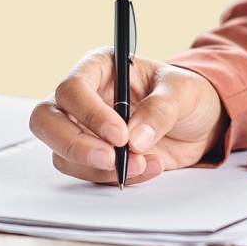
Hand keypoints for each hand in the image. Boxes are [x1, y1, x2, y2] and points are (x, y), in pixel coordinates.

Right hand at [30, 47, 225, 184]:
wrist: (199, 123)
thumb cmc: (186, 94)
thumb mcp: (182, 91)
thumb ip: (160, 110)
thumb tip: (136, 138)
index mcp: (99, 68)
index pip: (72, 89)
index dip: (89, 114)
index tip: (119, 135)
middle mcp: (84, 98)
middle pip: (47, 121)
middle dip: (74, 146)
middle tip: (111, 159)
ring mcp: (84, 129)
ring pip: (62, 154)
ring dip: (99, 168)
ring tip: (143, 164)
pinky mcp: (94, 156)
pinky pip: (87, 173)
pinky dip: (114, 178)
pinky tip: (146, 168)